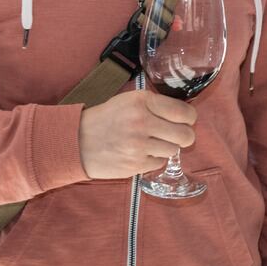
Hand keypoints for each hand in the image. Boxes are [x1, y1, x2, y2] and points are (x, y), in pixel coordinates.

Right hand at [78, 89, 196, 178]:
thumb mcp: (129, 101)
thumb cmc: (105, 119)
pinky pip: (159, 163)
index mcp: (143, 102)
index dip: (190, 118)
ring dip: (167, 148)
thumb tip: (184, 114)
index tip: (187, 120)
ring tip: (153, 143)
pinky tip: (141, 153)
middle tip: (178, 135)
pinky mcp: (135, 164)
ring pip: (174, 150)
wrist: (77, 141)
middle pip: (185, 135)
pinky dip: (154, 159)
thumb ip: (155, 104)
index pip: (184, 112)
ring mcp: (139, 145)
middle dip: (185, 136)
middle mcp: (143, 122)